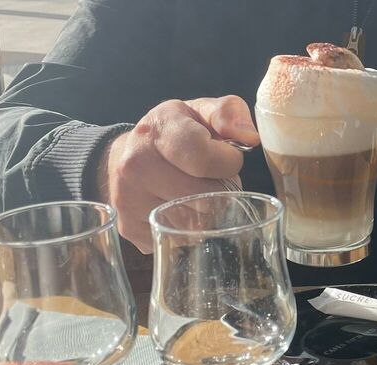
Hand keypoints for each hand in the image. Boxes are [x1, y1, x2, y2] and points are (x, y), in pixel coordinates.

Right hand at [98, 96, 258, 251]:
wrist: (127, 155)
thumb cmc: (174, 134)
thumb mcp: (200, 112)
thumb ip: (229, 113)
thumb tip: (249, 136)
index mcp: (158, 130)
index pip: (203, 158)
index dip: (226, 163)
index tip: (225, 159)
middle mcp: (136, 164)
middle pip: (203, 197)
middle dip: (218, 191)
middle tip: (211, 180)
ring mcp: (129, 199)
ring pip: (194, 224)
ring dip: (206, 213)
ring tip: (196, 194)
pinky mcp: (130, 228)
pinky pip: (179, 240)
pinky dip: (188, 230)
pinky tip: (180, 210)